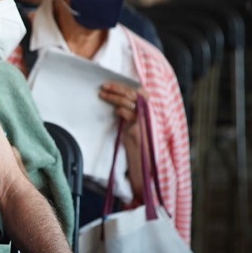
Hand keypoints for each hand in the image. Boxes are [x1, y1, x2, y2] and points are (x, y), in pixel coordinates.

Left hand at [100, 82, 149, 198]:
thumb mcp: (132, 130)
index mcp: (148, 114)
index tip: (112, 84)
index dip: (127, 86)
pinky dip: (122, 110)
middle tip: (104, 86)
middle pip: (136, 93)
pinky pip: (131, 115)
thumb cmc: (137, 150)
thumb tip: (117, 106)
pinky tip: (116, 111)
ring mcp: (145, 123)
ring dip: (116, 96)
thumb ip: (128, 118)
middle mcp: (149, 116)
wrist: (144, 169)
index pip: (141, 93)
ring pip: (132, 102)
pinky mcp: (139, 131)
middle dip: (119, 87)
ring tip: (102, 94)